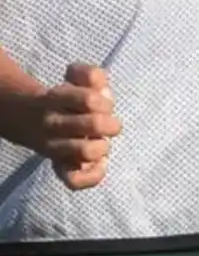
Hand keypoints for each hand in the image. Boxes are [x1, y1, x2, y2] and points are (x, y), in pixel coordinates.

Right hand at [1, 64, 119, 188]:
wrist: (31, 119)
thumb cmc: (67, 100)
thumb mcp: (76, 81)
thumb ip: (91, 75)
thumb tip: (100, 82)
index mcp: (57, 99)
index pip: (88, 99)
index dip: (105, 102)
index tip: (104, 105)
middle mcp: (54, 124)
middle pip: (93, 124)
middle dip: (110, 124)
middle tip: (108, 125)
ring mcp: (55, 148)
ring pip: (85, 152)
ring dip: (103, 147)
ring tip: (101, 143)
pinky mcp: (60, 167)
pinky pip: (75, 180)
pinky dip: (93, 175)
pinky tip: (101, 164)